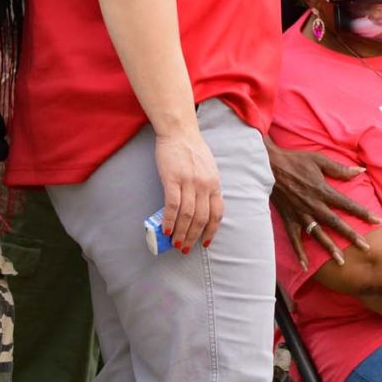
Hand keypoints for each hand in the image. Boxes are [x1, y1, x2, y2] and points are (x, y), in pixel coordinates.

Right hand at [155, 120, 223, 252]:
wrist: (179, 132)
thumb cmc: (192, 150)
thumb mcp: (208, 169)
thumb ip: (208, 187)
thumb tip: (202, 206)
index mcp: (215, 184)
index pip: (216, 214)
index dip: (211, 231)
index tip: (204, 243)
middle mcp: (205, 185)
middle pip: (201, 218)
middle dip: (193, 237)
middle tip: (184, 249)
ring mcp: (189, 182)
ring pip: (187, 215)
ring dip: (181, 233)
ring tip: (174, 243)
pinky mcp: (172, 179)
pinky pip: (172, 205)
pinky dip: (169, 220)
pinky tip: (165, 229)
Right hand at [267, 138, 375, 267]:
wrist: (268, 166)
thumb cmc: (295, 160)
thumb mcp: (319, 160)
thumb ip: (340, 169)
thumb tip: (360, 170)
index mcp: (323, 191)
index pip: (348, 205)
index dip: (363, 213)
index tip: (378, 221)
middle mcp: (313, 206)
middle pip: (336, 224)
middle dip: (351, 236)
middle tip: (366, 248)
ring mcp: (300, 214)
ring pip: (318, 235)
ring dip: (329, 248)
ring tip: (341, 261)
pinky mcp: (288, 219)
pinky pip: (294, 239)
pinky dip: (299, 252)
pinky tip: (305, 266)